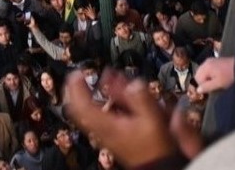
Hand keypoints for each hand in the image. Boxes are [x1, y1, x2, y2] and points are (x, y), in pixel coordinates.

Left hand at [64, 70, 201, 166]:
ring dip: (90, 95)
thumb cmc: (154, 148)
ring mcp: (105, 134)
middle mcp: (101, 130)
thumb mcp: (152, 120)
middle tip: (79, 76)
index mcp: (106, 125)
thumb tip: (133, 83)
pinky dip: (100, 103)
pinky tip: (113, 95)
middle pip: (78, 110)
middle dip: (76, 90)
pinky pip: (98, 117)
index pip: (81, 105)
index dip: (76, 87)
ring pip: (87, 112)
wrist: (158, 168)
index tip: (78, 73)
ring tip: (99, 80)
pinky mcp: (111, 136)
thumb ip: (141, 99)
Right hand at [194, 56, 234, 93]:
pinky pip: (209, 69)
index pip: (197, 79)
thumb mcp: (218, 84)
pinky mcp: (215, 61)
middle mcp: (206, 62)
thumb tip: (198, 90)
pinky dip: (211, 74)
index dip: (203, 86)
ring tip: (217, 82)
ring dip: (208, 78)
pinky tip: (219, 77)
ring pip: (204, 72)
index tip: (211, 89)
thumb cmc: (229, 76)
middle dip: (204, 81)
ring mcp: (211, 60)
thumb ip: (207, 87)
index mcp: (206, 67)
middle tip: (214, 86)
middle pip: (199, 74)